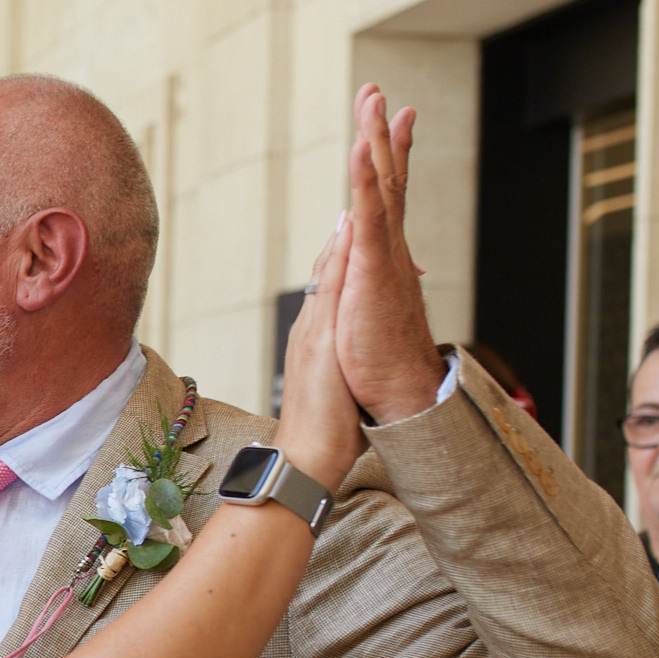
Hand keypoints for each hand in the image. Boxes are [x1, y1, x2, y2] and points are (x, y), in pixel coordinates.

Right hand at [275, 209, 367, 493]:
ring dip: (340, 237)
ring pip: (326, 273)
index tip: (353, 227)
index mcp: (315, 339)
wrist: (304, 457)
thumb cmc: (323, 433)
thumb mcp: (332, 390)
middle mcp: (311, 328)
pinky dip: (340, 258)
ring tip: (353, 201)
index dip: (340, 257)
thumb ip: (335, 369)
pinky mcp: (320, 339)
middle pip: (325, 273)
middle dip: (339, 237)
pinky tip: (351, 232)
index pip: (328, 289)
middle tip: (353, 200)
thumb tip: (342, 365)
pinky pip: (331, 288)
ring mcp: (313, 331)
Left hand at [336, 85, 445, 423]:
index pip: (381, 199)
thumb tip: (351, 232)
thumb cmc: (372, 363)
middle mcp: (385, 252)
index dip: (385, 158)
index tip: (389, 119)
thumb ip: (352, 268)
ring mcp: (382, 260)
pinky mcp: (372, 273)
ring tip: (373, 102)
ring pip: (381, 190)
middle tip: (378, 93)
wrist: (391, 400)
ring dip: (376, 143)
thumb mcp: (355, 307)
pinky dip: (367, 182)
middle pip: (385, 181)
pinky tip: (362, 151)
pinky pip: (369, 218)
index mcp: (378, 260)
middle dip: (382, 135)